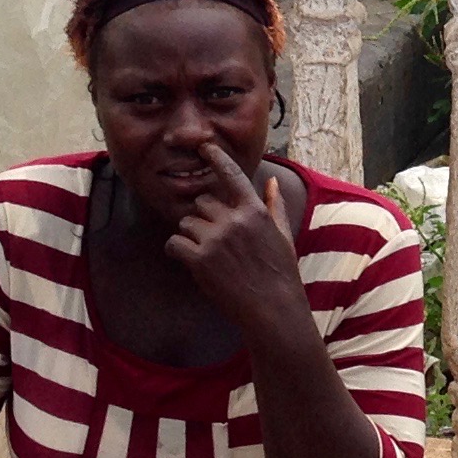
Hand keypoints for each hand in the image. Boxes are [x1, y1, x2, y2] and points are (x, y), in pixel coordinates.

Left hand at [164, 139, 308, 328]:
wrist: (273, 310)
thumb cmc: (281, 274)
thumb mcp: (283, 236)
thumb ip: (275, 206)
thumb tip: (273, 181)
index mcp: (255, 211)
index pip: (232, 175)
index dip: (216, 158)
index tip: (205, 146)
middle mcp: (234, 220)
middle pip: (202, 202)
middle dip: (203, 217)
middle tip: (214, 238)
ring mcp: (216, 239)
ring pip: (186, 222)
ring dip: (191, 235)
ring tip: (207, 254)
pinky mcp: (200, 259)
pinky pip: (174, 243)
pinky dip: (178, 250)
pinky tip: (190, 260)